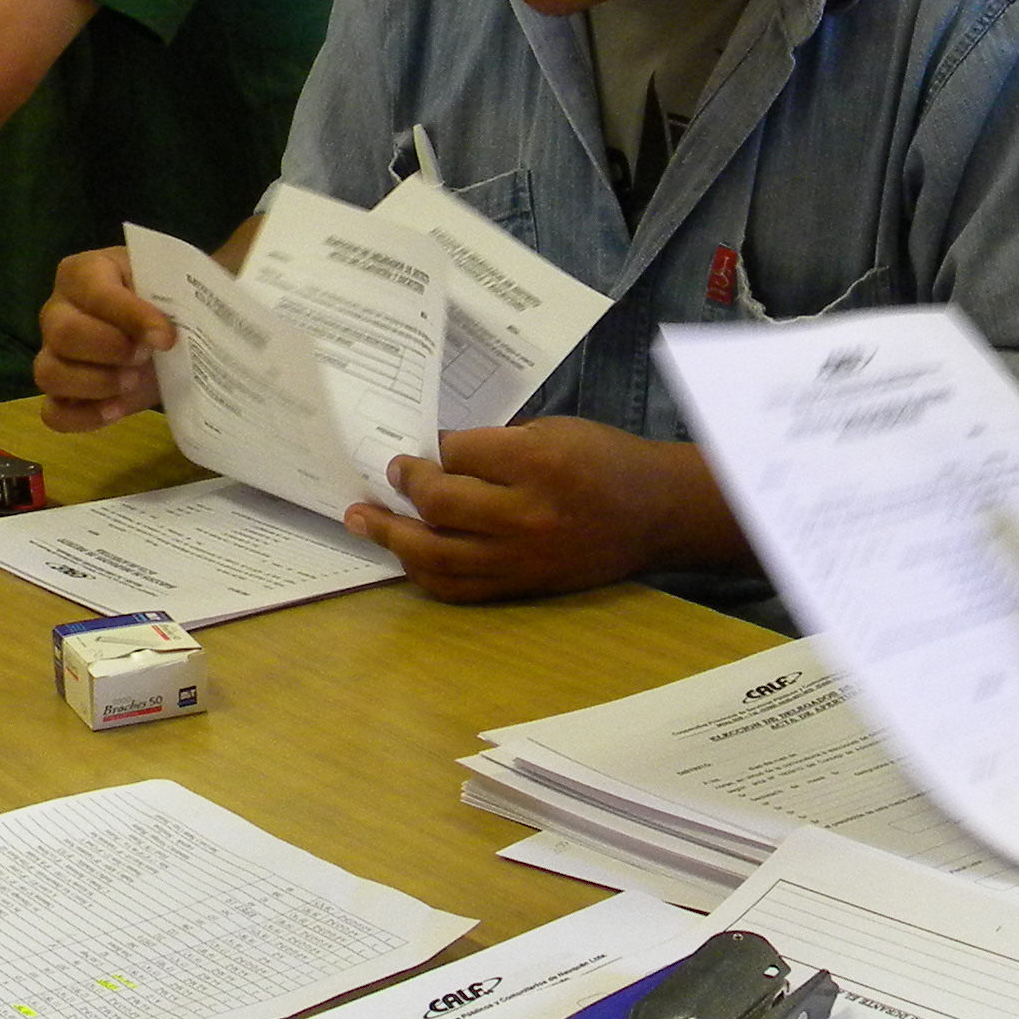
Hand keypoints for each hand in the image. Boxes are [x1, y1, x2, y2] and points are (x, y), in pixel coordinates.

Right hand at [34, 245, 174, 427]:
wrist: (163, 329)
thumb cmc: (159, 298)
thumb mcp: (165, 286)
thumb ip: (166, 298)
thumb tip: (164, 335)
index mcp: (81, 274)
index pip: (96, 294)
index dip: (132, 317)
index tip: (166, 337)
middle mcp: (56, 312)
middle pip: (62, 334)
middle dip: (110, 349)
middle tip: (145, 356)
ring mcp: (52, 354)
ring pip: (49, 374)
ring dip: (96, 383)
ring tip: (132, 381)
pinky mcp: (60, 394)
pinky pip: (53, 413)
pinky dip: (84, 417)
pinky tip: (116, 410)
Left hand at [347, 419, 690, 602]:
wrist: (657, 513)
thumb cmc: (606, 460)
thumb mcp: (556, 430)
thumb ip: (500, 444)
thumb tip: (443, 455)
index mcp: (538, 463)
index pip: (459, 452)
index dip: (436, 447)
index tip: (426, 445)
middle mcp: (526, 514)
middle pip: (440, 504)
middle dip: (405, 485)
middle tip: (389, 473)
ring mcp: (521, 557)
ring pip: (437, 555)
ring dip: (392, 537)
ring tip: (362, 521)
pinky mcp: (522, 585)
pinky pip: (458, 587)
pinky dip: (423, 572)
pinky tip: (405, 556)